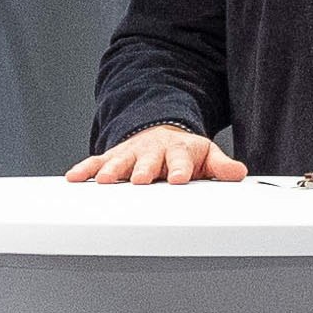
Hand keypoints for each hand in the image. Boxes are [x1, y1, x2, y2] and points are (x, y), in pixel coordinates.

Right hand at [65, 123, 245, 185]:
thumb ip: (221, 166)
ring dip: (112, 170)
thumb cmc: (184, 152)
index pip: (180, 159)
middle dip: (143, 169)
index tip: (178, 178)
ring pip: (120, 161)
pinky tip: (74, 178)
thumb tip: (238, 173)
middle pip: (148, 160)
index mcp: (177, 151)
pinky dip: (85, 169)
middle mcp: (153, 150)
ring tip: (104, 181)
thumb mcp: (206, 156)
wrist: (162, 132)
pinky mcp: (114, 156)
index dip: (179, 169)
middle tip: (139, 179)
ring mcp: (132, 153)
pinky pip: (96, 162)